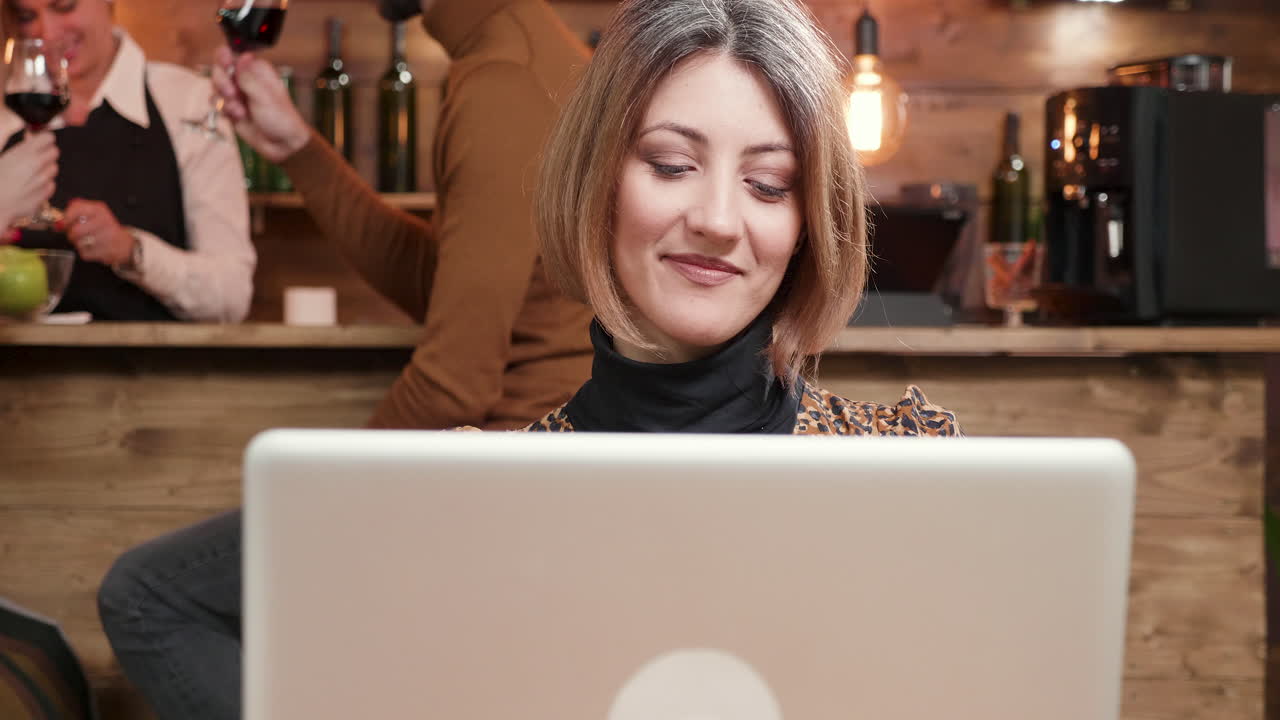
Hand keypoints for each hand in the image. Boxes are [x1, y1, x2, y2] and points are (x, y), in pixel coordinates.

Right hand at [0, 132, 57, 229]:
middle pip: (54, 152)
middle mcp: (37, 165)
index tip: (40, 141)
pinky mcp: (46, 193)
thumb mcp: (3, 155)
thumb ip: (17, 143)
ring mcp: (43, 180)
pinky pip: (51, 184)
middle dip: (46, 153)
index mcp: (24, 152)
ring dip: (45, 169)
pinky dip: (44, 184)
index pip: (48, 137)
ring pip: (54, 168)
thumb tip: (28, 133)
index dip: (44, 139)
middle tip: (35, 157)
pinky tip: (30, 186)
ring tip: (29, 174)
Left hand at [62, 199, 134, 266]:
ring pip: (80, 243)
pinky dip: (86, 253)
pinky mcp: (109, 250)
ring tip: (87, 242)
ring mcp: (109, 236)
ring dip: (79, 244)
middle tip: (77, 235)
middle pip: (76, 230)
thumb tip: (58, 224)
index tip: (66, 223)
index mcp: (99, 209)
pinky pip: (86, 253)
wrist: (123, 243)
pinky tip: (94, 249)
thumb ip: (73, 214)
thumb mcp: (91, 214)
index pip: (76, 208)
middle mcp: (105, 220)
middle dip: (72, 235)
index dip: (66, 218)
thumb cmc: (103, 228)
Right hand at [212, 46, 309, 163]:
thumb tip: (243, 55)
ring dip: (225, 100)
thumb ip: (248, 77)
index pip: (232, 56)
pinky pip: (217, 103)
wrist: (282, 145)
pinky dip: (224, 110)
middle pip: (219, 71)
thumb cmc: (280, 118)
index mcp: (257, 71)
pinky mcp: (231, 108)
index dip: (224, 58)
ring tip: (240, 111)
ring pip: (216, 88)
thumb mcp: (264, 96)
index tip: (225, 64)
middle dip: (222, 83)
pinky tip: (238, 117)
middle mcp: (245, 80)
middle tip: (232, 94)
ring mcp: (237, 94)